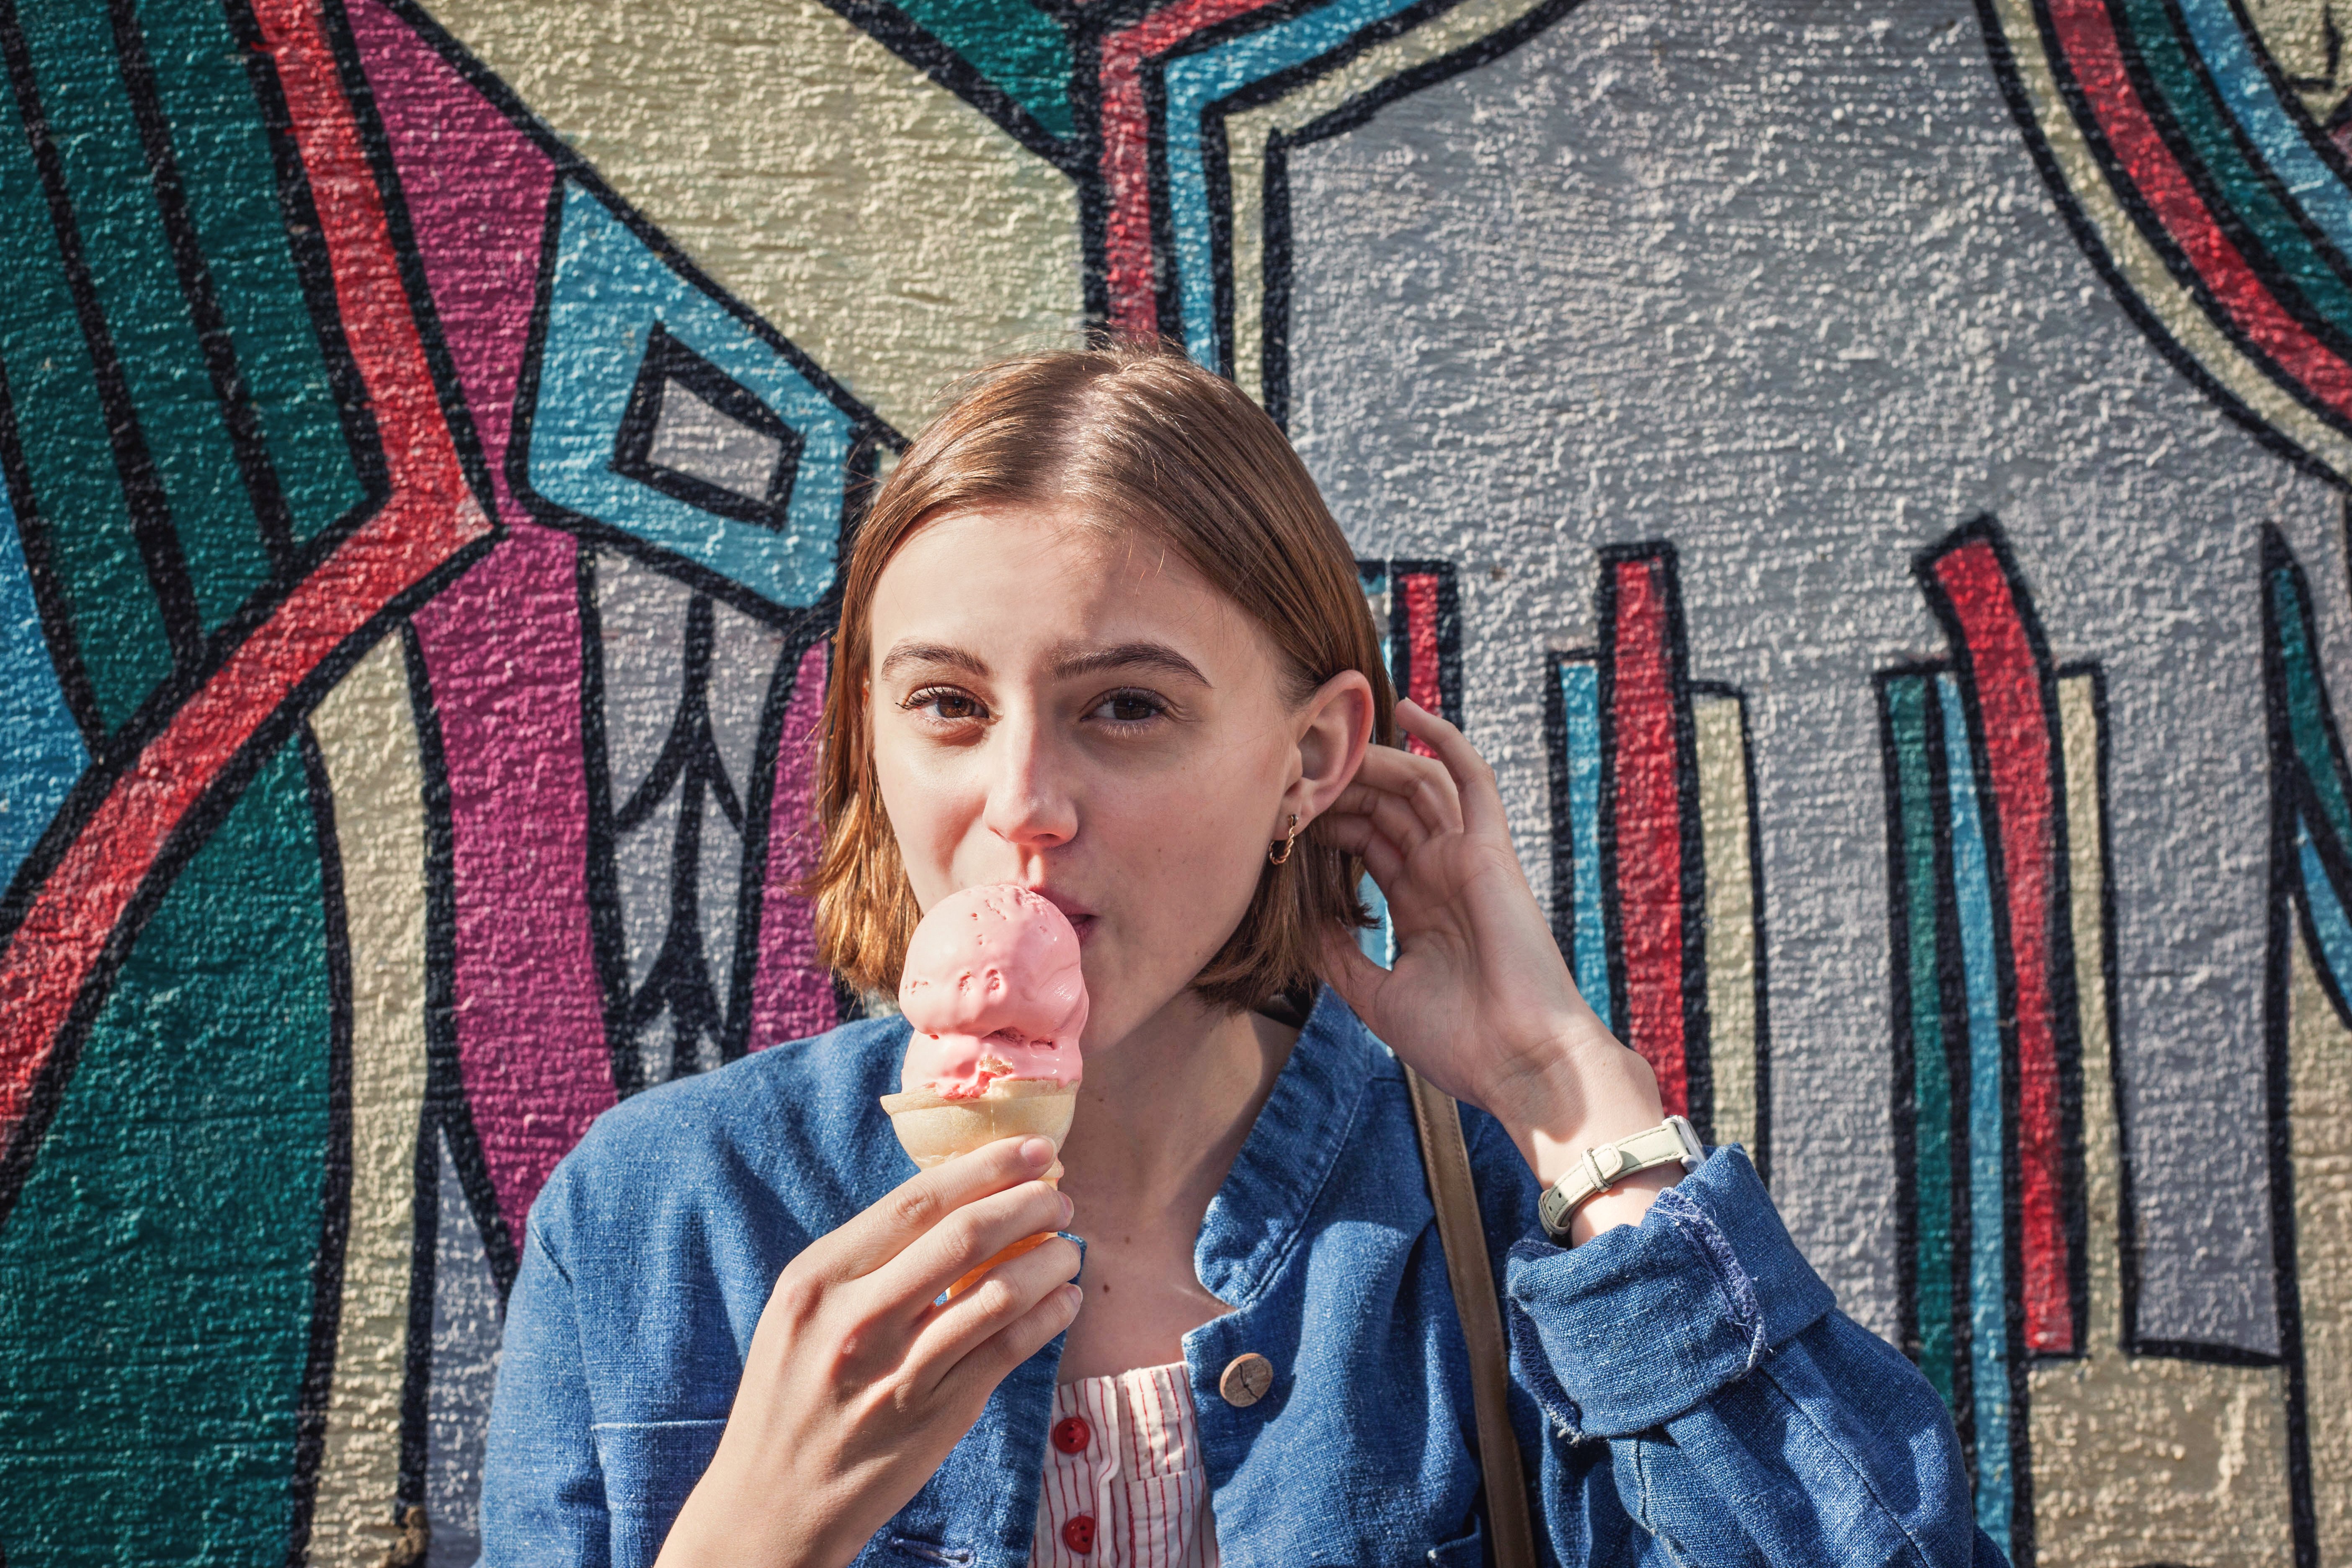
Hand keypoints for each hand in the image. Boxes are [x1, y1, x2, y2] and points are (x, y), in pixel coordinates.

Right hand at [656, 1136, 1081, 1567]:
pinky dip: (1048, 1316)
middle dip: (1027, 1203)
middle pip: (963, 1237)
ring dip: (1049, 1259)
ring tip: (1068, 1247)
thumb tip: (956, 1200)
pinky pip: (1008, 1351)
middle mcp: (855, 1322)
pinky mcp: (935, 1417)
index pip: (915, 1202)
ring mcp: (897, 1373)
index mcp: (818, 1280)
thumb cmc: (791, 1395)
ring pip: (998, 1293)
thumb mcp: (804, 1313)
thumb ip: (868, 1260)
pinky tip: (1063, 1300)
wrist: (770, 1506)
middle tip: (1059, 1192)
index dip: (984, 1167)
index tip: (1031, 1149)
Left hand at [1316, 699, 1674, 1238]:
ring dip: (1372, 760)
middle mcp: (1442, 874)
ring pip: (1415, 785)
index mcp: (1419, 906)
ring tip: (1329, 740)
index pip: (1365, 842)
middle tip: (1294, 765)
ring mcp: (1468, 858)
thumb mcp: (1376, 996)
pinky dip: (1443, 740)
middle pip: (1384, 806)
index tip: (1280, 809)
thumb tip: (1300, 920)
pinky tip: (1406, 710)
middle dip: (1340, 785)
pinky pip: (1469, 780)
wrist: (1521, 1064)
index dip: (1325, 820)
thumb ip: (1339, 954)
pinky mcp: (1491, 851)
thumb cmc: (1460, 1043)